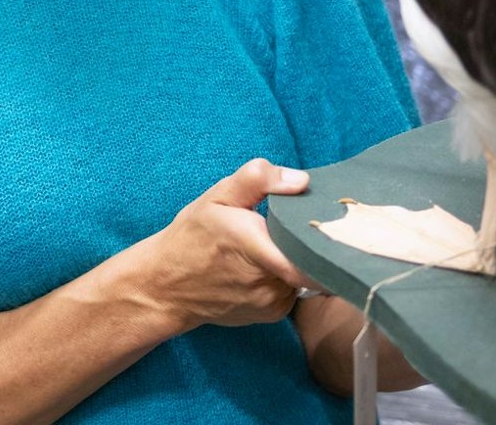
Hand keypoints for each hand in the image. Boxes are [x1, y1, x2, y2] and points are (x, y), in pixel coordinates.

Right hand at [143, 158, 318, 330]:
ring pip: (303, 274)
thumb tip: (301, 180)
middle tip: (296, 224)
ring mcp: (272, 302)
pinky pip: (293, 289)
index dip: (328, 237)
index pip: (313, 252)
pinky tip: (264, 265)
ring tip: (273, 244)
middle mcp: (269, 281)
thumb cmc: (191, 238)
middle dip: (308, 241)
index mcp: (257, 246)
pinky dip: (285, 275)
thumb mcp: (217, 197)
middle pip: (312, 259)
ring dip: (295, 258)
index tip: (326, 219)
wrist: (166, 286)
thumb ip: (257, 180)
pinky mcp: (272, 314)